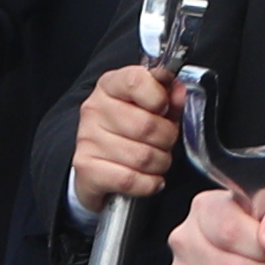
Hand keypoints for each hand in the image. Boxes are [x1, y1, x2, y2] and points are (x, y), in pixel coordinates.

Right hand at [70, 58, 180, 212]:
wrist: (96, 165)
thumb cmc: (128, 131)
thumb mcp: (151, 107)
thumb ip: (168, 97)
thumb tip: (178, 91)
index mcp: (111, 85)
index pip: (137, 81)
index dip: (159, 96)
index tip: (164, 108)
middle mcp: (95, 109)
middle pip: (146, 126)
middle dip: (167, 138)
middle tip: (167, 142)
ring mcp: (88, 139)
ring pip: (142, 157)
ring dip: (161, 163)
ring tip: (158, 160)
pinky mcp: (86, 168)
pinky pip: (129, 179)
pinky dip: (149, 184)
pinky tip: (152, 180)